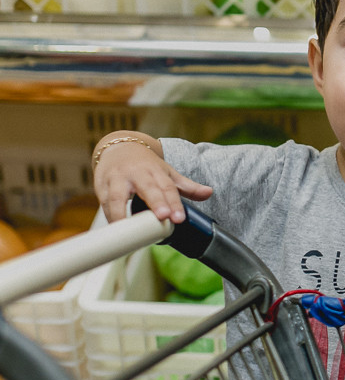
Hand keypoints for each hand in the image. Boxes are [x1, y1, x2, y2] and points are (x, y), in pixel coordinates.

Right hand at [94, 137, 212, 223]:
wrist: (119, 147)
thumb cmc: (145, 165)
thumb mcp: (167, 173)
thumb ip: (187, 186)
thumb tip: (209, 193)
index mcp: (155, 171)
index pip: (168, 187)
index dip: (174, 203)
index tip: (179, 218)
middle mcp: (136, 174)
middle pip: (146, 188)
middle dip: (156, 202)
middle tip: (164, 217)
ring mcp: (116, 179)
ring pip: (117, 196)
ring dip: (123, 214)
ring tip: (130, 232)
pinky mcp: (100, 186)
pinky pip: (103, 203)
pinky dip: (108, 216)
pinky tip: (115, 230)